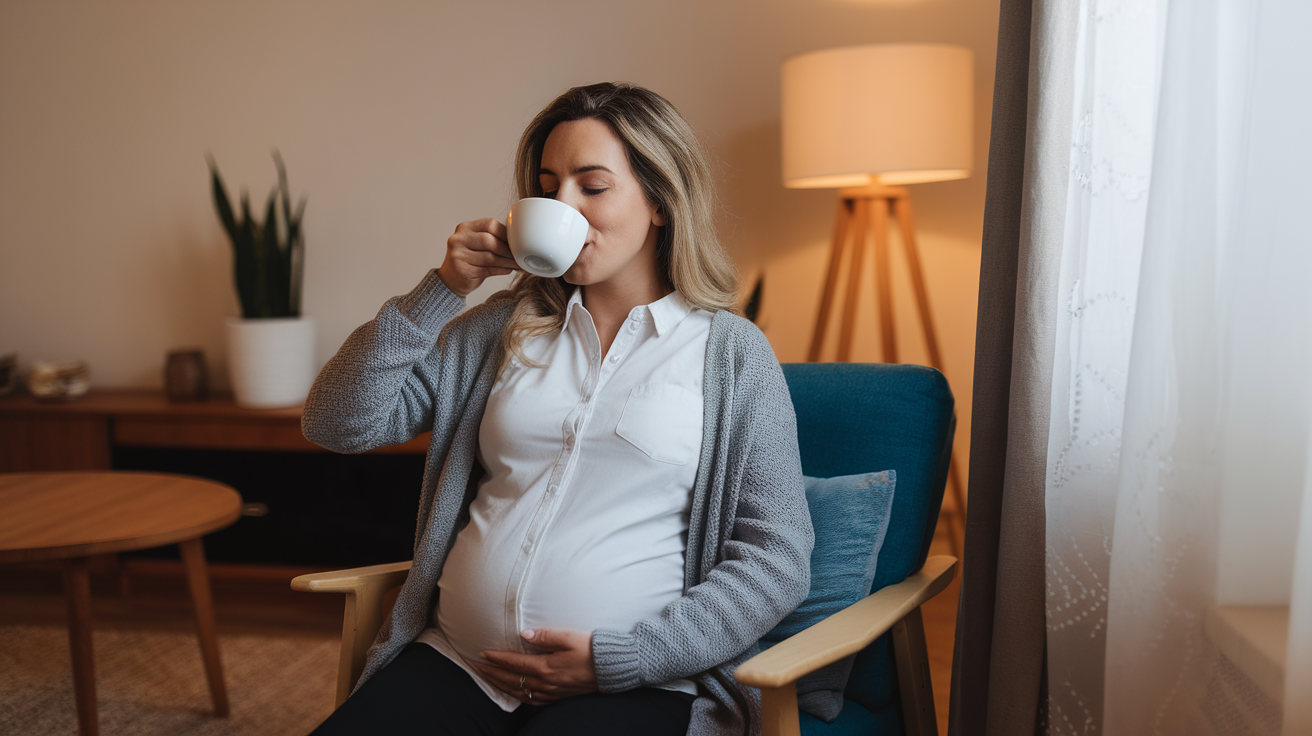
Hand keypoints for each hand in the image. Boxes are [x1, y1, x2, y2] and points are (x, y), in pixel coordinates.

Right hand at [437, 218, 519, 297]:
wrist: (451, 278)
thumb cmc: (470, 259)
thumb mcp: (478, 244)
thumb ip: (493, 238)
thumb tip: (519, 241)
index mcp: (465, 227)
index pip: (490, 224)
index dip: (506, 234)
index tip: (518, 242)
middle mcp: (459, 238)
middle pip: (489, 240)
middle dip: (507, 249)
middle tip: (520, 256)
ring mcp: (458, 254)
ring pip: (489, 257)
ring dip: (507, 262)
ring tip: (517, 265)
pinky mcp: (461, 269)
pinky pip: (486, 269)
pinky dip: (501, 270)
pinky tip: (508, 270)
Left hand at [475, 628, 597, 704]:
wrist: (611, 669)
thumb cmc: (592, 649)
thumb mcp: (570, 637)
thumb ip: (545, 635)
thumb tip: (523, 634)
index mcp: (546, 667)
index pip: (514, 663)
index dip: (496, 658)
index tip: (481, 653)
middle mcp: (545, 683)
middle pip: (511, 679)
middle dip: (490, 673)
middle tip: (475, 666)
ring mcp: (550, 692)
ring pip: (517, 691)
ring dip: (499, 684)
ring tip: (487, 678)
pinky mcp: (556, 696)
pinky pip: (530, 700)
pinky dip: (516, 695)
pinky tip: (512, 691)